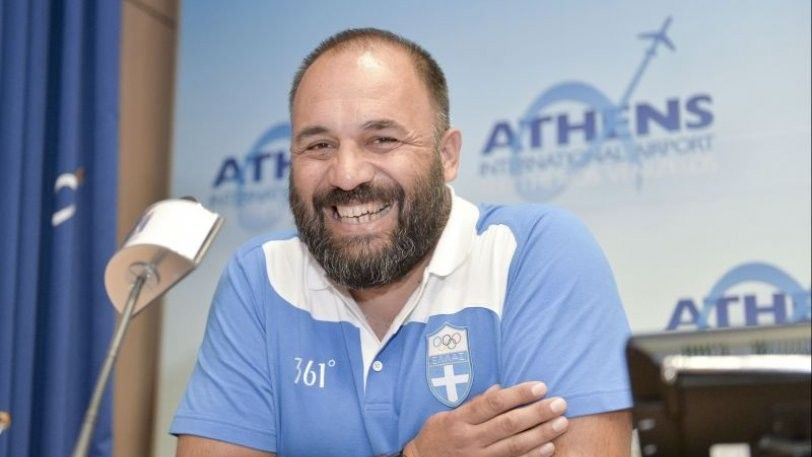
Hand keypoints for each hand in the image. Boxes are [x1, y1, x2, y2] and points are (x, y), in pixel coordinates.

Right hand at [404, 382, 567, 456]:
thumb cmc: (437, 436)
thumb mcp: (447, 415)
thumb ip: (474, 404)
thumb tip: (501, 389)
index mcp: (460, 420)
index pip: (493, 404)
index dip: (518, 394)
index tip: (540, 387)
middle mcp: (470, 439)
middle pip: (508, 424)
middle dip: (537, 413)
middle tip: (560, 403)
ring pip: (515, 446)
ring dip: (541, 433)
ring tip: (561, 422)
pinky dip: (533, 456)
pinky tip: (550, 446)